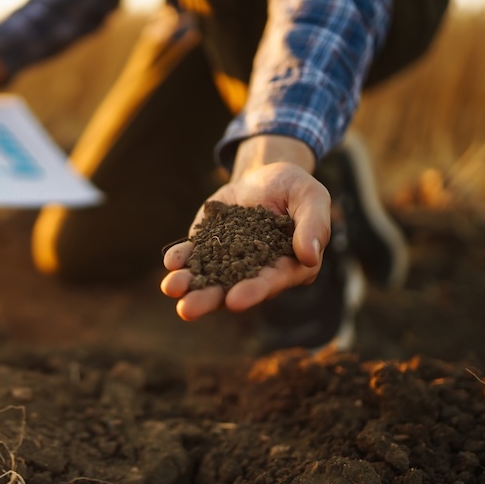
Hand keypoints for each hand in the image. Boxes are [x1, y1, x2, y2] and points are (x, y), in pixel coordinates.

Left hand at [160, 136, 330, 320]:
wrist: (266, 174)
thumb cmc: (296, 188)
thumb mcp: (311, 197)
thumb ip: (314, 224)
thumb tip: (309, 256)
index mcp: (286, 267)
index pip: (269, 282)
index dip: (253, 292)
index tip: (234, 301)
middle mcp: (255, 270)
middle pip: (231, 288)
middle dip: (208, 299)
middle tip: (187, 309)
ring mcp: (227, 259)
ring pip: (207, 277)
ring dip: (188, 284)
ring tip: (170, 288)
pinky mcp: (207, 244)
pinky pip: (192, 255)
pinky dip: (181, 259)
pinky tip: (170, 262)